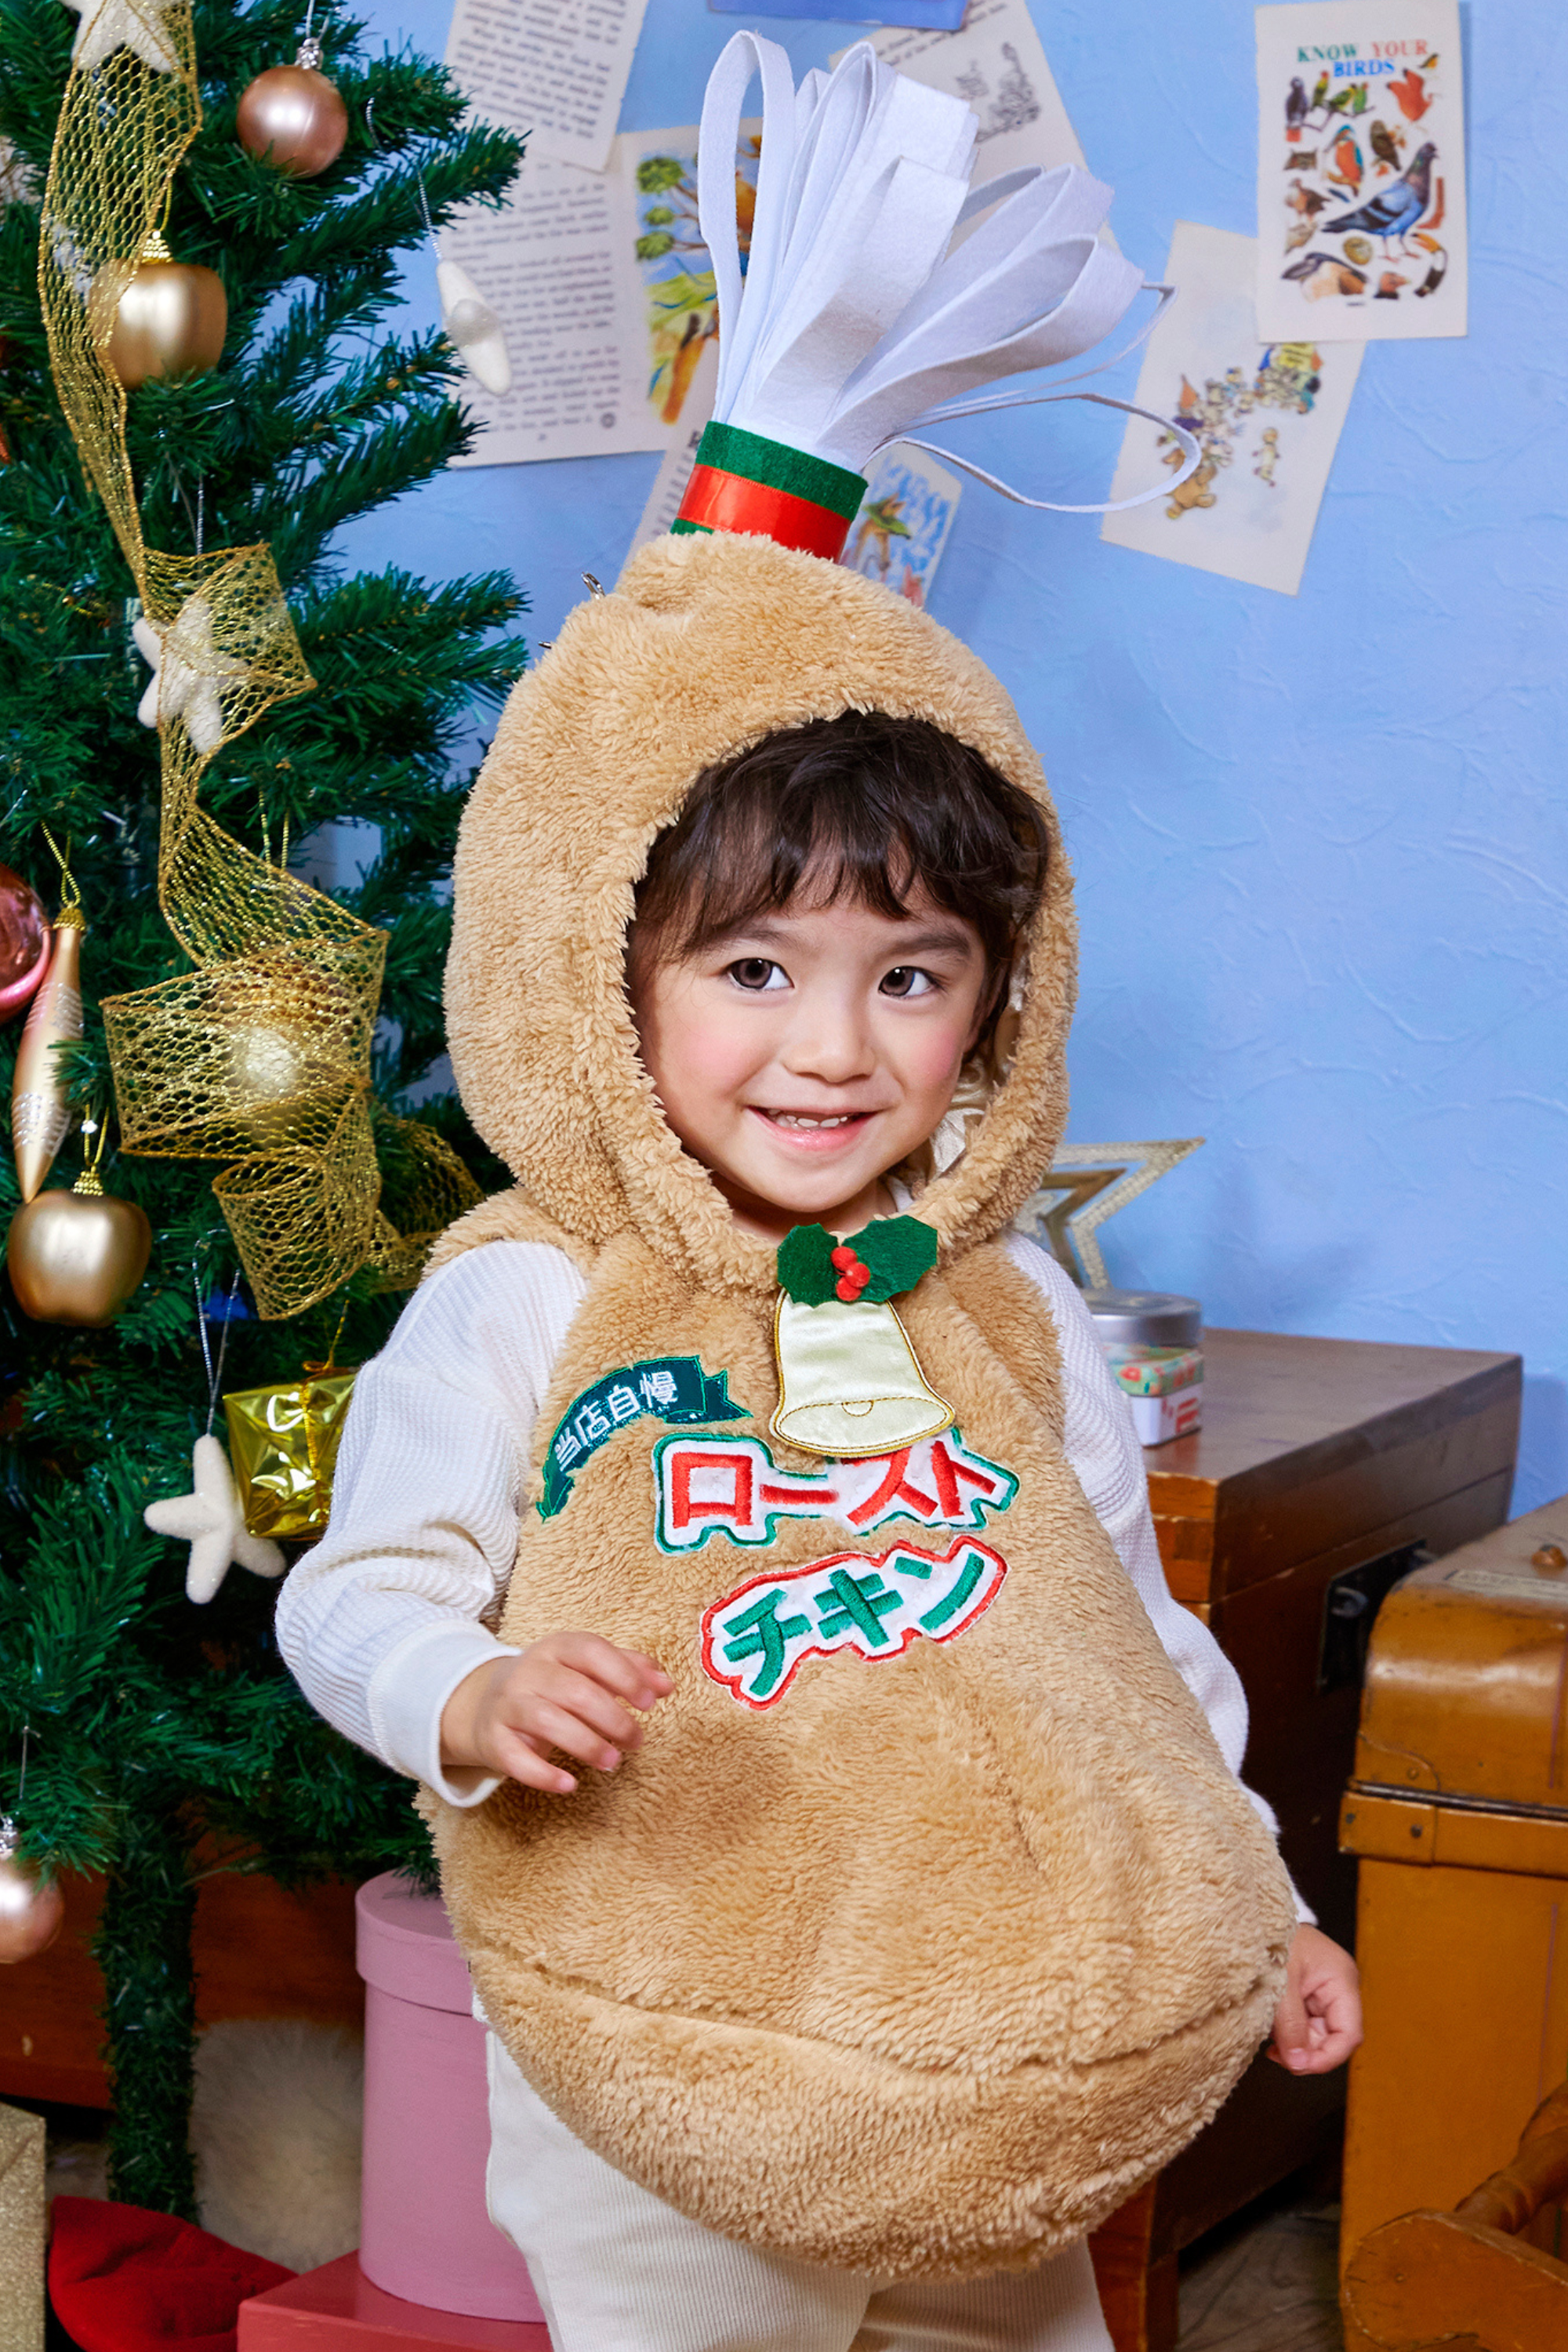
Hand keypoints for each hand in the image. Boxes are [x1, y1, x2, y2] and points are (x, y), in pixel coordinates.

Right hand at [440, 1633, 671, 1795]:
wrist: (485, 1704)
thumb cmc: (552, 1686)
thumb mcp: (586, 1669)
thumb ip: (628, 1671)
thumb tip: (667, 1685)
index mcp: (557, 1648)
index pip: (592, 1651)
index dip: (624, 1675)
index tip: (650, 1703)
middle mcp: (529, 1671)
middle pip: (574, 1691)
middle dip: (613, 1719)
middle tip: (636, 1741)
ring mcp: (508, 1705)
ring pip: (546, 1720)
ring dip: (586, 1744)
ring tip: (613, 1763)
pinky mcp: (494, 1740)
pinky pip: (516, 1758)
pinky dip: (543, 1774)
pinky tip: (569, 1785)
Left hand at [1267, 1923, 1362, 2073]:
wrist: (1254, 1913)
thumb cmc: (1271, 1936)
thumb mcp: (1280, 1983)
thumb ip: (1290, 2025)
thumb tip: (1298, 2063)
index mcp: (1341, 1980)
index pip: (1349, 2034)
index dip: (1327, 2057)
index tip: (1297, 2065)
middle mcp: (1338, 1988)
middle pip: (1333, 2038)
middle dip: (1306, 2052)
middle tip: (1275, 2054)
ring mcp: (1324, 1992)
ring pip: (1317, 2035)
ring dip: (1295, 2044)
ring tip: (1269, 2039)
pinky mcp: (1308, 1994)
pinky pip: (1305, 2024)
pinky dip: (1289, 2033)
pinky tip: (1272, 2033)